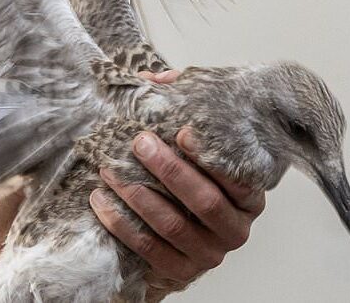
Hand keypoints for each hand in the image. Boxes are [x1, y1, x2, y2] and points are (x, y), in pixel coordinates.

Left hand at [91, 70, 265, 299]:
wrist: (174, 241)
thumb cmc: (187, 185)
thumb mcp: (190, 151)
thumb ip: (182, 113)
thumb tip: (154, 79)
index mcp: (249, 198)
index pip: (239, 179)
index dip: (211, 157)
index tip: (183, 132)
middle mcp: (235, 229)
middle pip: (204, 201)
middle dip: (169, 170)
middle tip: (139, 142)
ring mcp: (209, 254)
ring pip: (173, 225)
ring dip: (137, 195)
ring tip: (110, 169)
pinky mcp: (181, 271)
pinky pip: (148, 248)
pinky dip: (121, 223)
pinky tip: (100, 199)